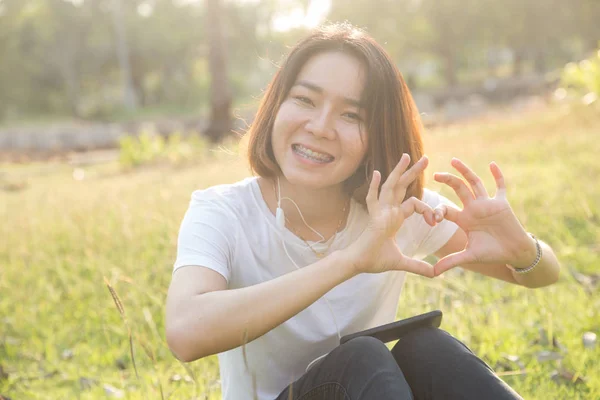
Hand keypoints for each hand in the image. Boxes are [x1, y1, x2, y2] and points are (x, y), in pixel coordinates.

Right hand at [344, 154, 436, 276]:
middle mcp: (388, 210)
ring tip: (407, 156)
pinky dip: (375, 186)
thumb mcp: (402, 262)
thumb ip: (418, 266)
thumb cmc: (374, 260)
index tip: (435, 221)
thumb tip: (435, 274)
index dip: (427, 210)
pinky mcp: (374, 218)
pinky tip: (378, 173)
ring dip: (399, 171)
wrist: (359, 263)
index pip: (414, 204)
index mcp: (394, 217)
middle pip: (402, 186)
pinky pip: (374, 199)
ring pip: (391, 187)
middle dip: (413, 172)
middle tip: (426, 158)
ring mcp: (380, 212)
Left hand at [432, 158, 537, 275]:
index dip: (437, 211)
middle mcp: (473, 208)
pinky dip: (497, 175)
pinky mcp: (502, 203)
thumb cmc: (492, 254)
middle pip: (458, 189)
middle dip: (447, 181)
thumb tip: (433, 273)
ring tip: (453, 160)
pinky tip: (491, 164)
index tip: (432, 218)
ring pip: (474, 183)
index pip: (446, 210)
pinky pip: (500, 186)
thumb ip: (451, 262)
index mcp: (463, 219)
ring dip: (465, 171)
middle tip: (435, 174)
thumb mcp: (469, 256)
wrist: (514, 254)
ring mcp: (487, 204)